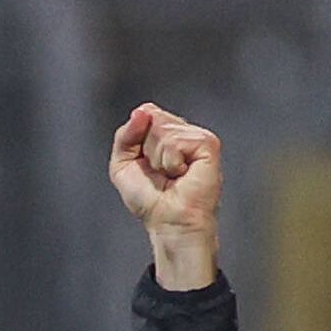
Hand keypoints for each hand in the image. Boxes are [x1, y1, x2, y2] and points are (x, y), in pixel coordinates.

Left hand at [111, 103, 222, 290]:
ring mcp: (197, 136)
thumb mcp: (122, 164)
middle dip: (145, 151)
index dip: (136, 138)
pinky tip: (182, 173)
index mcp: (166, 132)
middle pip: (152, 119)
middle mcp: (183, 131)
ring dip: (159, 159)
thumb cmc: (150, 198)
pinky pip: (175, 142)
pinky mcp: (208, 143)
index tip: (143, 162)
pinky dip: (171, 162)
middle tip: (159, 172)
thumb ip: (126, 135)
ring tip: (172, 175)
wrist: (168, 220)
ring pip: (162, 131)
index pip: (145, 113)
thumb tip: (142, 111)